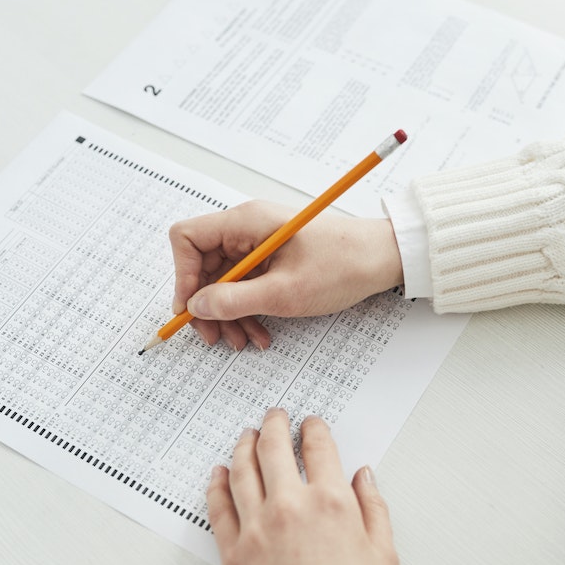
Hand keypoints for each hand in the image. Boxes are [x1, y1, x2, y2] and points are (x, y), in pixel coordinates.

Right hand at [169, 200, 404, 349]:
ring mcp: (258, 245)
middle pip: (202, 265)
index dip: (182, 275)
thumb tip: (196, 307)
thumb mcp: (284, 292)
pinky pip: (245, 286)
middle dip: (207, 305)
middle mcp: (247, 228)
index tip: (191, 310)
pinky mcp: (271, 260)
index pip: (187, 238)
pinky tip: (260, 333)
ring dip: (228, 314)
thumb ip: (235, 300)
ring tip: (242, 341)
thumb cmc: (342, 265)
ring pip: (223, 281)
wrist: (382, 260)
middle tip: (215, 337)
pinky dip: (247, 311)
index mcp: (245, 222)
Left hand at [207, 408, 398, 564]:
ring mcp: (257, 529)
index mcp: (332, 503)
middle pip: (274, 448)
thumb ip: (374, 508)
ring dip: (243, 446)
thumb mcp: (384, 556)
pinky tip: (219, 474)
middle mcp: (290, 507)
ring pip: (241, 470)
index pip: (319, 448)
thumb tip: (364, 477)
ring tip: (247, 435)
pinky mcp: (233, 554)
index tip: (312, 425)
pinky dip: (216, 484)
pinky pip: (218, 508)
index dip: (315, 430)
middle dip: (275, 425)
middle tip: (275, 417)